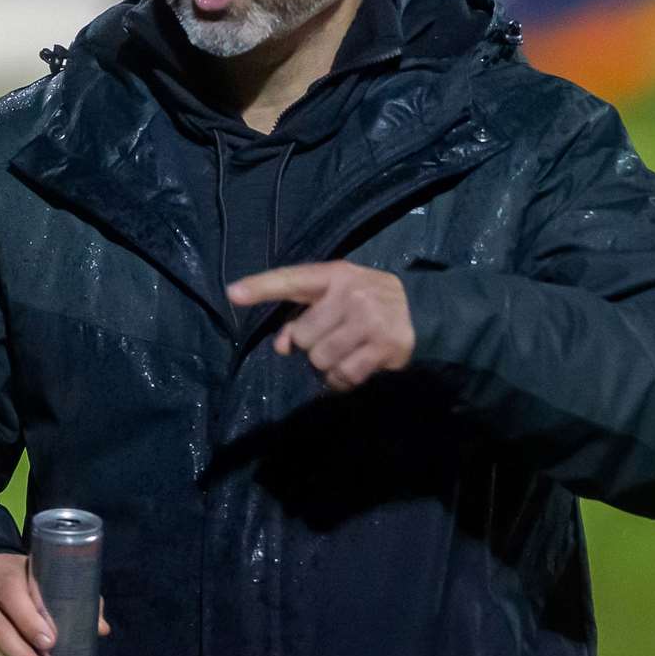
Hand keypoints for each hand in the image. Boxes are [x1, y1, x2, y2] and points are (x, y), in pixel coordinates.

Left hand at [227, 260, 414, 391]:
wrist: (422, 310)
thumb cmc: (367, 304)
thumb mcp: (335, 299)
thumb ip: (302, 317)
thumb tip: (282, 346)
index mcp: (335, 275)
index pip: (291, 280)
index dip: (261, 287)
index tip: (233, 293)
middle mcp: (352, 293)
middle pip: (302, 337)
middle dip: (312, 346)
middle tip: (333, 340)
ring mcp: (370, 319)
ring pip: (321, 359)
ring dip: (328, 366)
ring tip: (345, 354)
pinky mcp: (385, 346)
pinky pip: (343, 375)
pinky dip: (343, 380)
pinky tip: (355, 368)